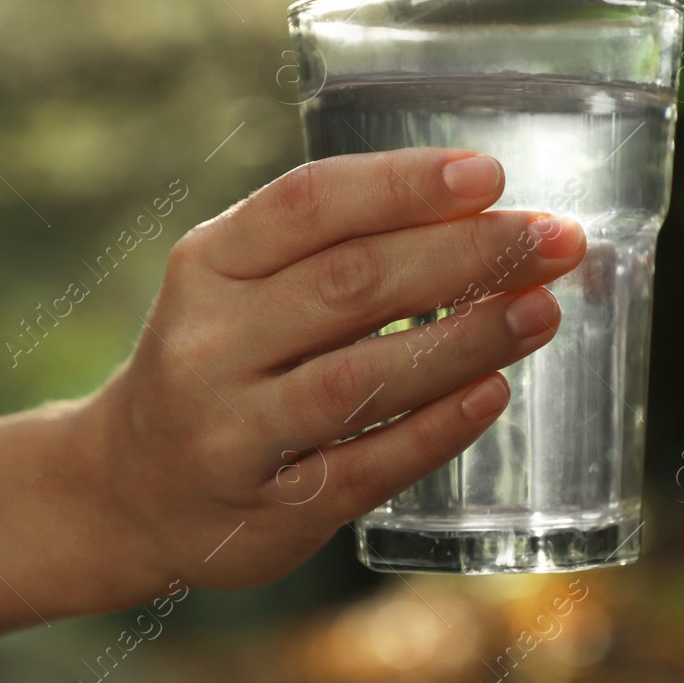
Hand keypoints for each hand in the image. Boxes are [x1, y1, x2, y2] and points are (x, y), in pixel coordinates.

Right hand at [86, 148, 586, 590]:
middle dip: (467, 255)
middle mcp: (209, 344)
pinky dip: (437, 429)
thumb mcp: (238, 286)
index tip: (488, 174)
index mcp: (207, 265)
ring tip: (542, 311)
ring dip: (467, 340)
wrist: (130, 489)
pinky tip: (493, 395)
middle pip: (351, 285)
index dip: (402, 184)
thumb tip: (483, 211)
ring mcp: (233, 432)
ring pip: (363, 379)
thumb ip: (332, 249)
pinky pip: (367, 466)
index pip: (307, 204)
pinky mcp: (270, 508)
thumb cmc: (219, 360)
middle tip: (553, 239)